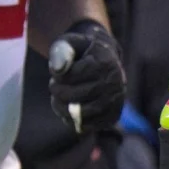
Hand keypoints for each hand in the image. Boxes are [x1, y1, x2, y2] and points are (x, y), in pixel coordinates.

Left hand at [47, 19, 125, 133]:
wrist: (103, 60)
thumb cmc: (81, 51)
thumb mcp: (70, 43)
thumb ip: (62, 51)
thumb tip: (57, 69)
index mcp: (105, 62)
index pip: (74, 75)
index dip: (59, 76)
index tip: (55, 73)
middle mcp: (115, 83)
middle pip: (79, 95)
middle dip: (59, 92)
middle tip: (53, 86)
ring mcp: (116, 101)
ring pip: (84, 113)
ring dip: (63, 108)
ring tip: (56, 98)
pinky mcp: (112, 116)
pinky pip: (89, 126)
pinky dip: (72, 121)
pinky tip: (66, 109)